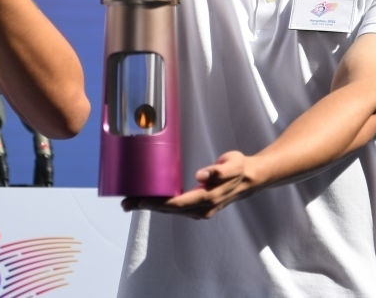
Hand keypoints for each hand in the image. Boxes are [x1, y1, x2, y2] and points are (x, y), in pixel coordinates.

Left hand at [121, 151, 258, 219]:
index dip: (158, 203)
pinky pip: (175, 208)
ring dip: (151, 207)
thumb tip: (200, 176)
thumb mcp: (232, 164)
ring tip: (130, 202)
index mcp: (208, 198)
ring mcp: (200, 209)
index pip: (178, 204)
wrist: (250, 178)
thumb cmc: (239, 168)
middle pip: (170, 210)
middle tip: (125, 202)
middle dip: (147, 207)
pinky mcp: (198, 206)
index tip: (140, 200)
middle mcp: (202, 207)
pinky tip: (148, 200)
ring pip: (171, 211)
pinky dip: (160, 205)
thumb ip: (218, 170)